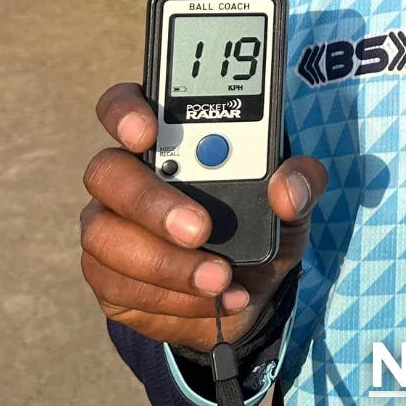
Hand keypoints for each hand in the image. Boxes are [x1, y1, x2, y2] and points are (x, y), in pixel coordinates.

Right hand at [81, 82, 326, 352]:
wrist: (247, 294)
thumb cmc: (259, 227)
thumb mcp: (293, 202)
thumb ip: (301, 181)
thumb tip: (287, 189)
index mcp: (165, 140)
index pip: (121, 105)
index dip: (123, 112)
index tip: (146, 132)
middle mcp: (125, 178)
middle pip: (106, 173)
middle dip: (150, 202)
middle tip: (199, 229)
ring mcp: (109, 228)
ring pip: (104, 237)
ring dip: (165, 264)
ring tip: (219, 278)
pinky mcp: (108, 279)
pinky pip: (118, 287)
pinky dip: (171, 298)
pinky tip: (213, 300)